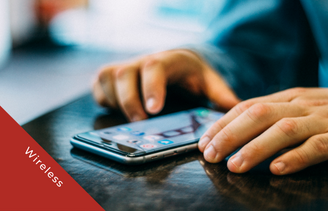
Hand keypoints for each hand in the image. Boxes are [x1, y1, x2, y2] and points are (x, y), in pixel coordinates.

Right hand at [93, 49, 239, 120]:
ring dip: (115, 101)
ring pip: (108, 79)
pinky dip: (104, 99)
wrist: (172, 61)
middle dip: (129, 100)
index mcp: (167, 60)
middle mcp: (142, 61)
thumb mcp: (208, 80)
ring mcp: (125, 68)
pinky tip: (118, 110)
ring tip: (130, 119)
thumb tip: (236, 110)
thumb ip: (220, 93)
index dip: (151, 87)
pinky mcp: (112, 77)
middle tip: (140, 122)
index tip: (154, 110)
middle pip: (124, 73)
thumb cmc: (189, 73)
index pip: (155, 67)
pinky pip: (99, 86)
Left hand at [198, 88, 327, 174]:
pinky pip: (318, 146)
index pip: (245, 107)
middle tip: (210, 155)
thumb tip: (234, 131)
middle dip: (229, 135)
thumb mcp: (295, 108)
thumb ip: (270, 116)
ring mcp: (320, 119)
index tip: (204, 142)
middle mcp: (299, 104)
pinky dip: (296, 157)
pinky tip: (278, 169)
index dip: (221, 124)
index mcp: (285, 98)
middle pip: (257, 115)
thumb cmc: (325, 113)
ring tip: (235, 166)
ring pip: (283, 129)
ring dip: (255, 148)